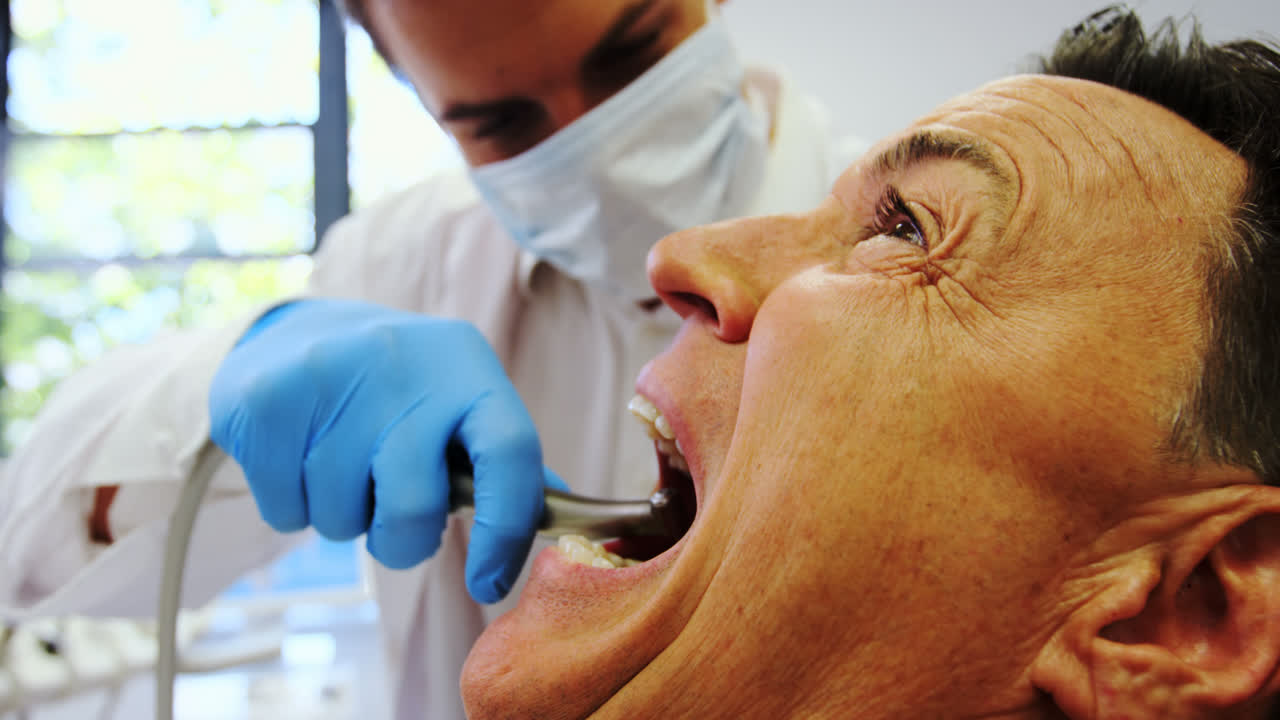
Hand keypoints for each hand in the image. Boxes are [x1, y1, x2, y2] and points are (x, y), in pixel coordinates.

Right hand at [209, 299, 563, 602]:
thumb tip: (558, 508)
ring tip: (336, 465)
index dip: (508, 530)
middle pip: (416, 507)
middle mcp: (407, 364)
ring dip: (340, 518)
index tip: (488, 581)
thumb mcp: (456, 399)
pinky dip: (291, 508)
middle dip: (401, 541)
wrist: (287, 336)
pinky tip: (295, 457)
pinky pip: (286, 514)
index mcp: (468, 367)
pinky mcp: (268, 401)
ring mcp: (333, 376)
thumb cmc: (393, 390)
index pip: (512, 452)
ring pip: (340, 518)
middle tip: (389, 518)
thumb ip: (501, 454)